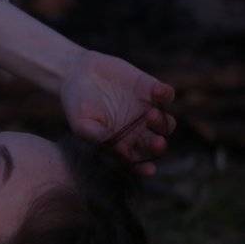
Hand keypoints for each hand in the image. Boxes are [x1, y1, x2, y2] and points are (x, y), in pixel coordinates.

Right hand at [59, 50, 175, 174]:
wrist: (79, 73)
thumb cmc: (77, 104)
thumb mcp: (80, 121)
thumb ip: (93, 134)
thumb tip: (107, 141)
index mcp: (122, 143)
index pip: (137, 160)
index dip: (144, 167)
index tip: (149, 170)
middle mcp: (138, 130)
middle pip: (156, 144)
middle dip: (158, 146)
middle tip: (157, 142)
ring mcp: (147, 110)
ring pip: (166, 123)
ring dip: (163, 122)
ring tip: (151, 114)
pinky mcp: (150, 89)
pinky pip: (166, 95)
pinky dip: (165, 94)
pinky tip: (157, 91)